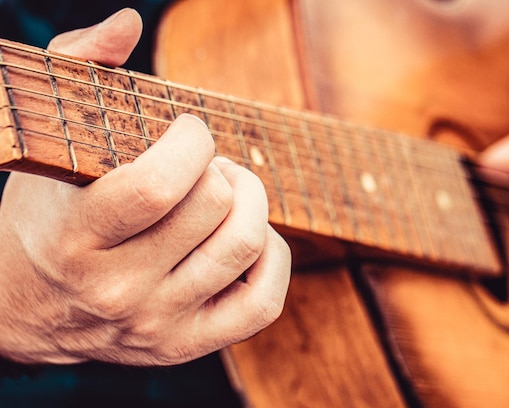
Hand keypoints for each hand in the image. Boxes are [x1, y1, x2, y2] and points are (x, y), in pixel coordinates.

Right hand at [0, 9, 289, 365]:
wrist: (27, 308)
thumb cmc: (45, 216)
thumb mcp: (45, 142)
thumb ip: (78, 68)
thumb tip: (129, 22)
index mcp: (75, 237)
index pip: (158, 185)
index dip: (191, 143)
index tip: (187, 132)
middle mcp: (117, 289)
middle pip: (213, 206)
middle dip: (221, 165)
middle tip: (206, 162)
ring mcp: (157, 322)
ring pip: (243, 245)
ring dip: (251, 201)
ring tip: (229, 190)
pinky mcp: (186, 343)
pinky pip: (262, 302)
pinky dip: (273, 258)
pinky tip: (248, 237)